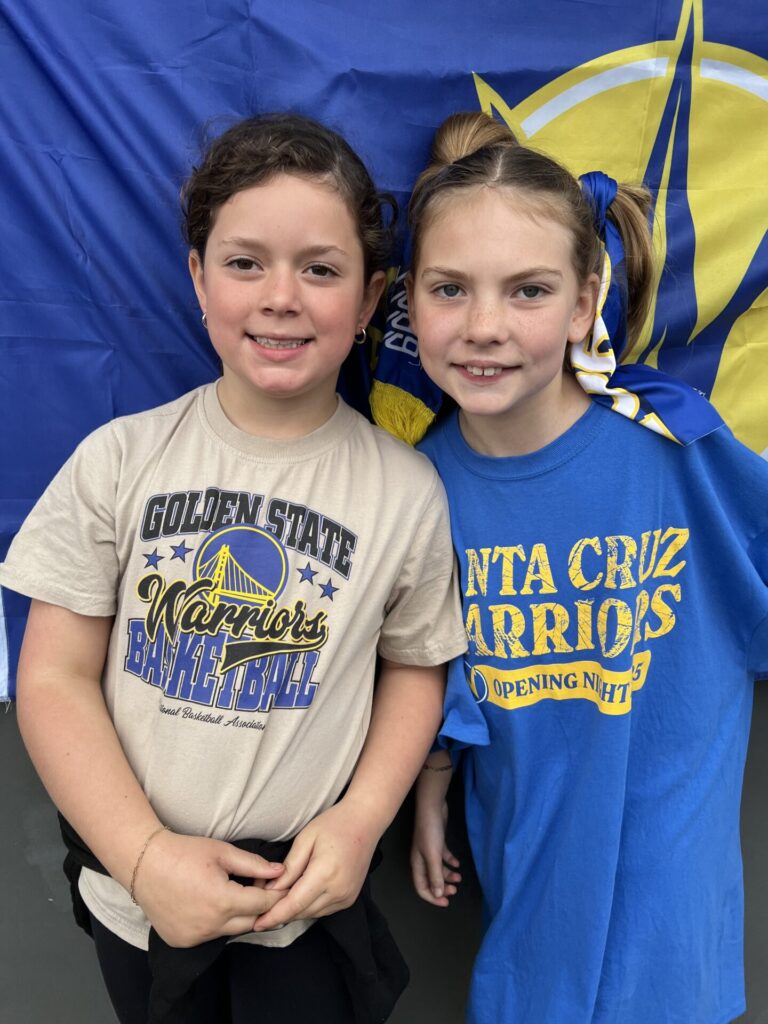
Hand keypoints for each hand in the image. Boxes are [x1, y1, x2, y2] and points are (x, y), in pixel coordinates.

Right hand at [132, 831, 286, 946]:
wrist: (145, 864)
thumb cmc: (185, 853)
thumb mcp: (223, 852)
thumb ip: (254, 865)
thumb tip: (280, 872)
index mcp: (223, 902)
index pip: (263, 905)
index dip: (275, 894)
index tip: (281, 885)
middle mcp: (210, 926)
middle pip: (251, 922)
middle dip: (260, 907)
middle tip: (258, 887)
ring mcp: (195, 938)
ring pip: (231, 931)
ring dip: (238, 916)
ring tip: (235, 893)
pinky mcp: (182, 942)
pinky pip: (210, 936)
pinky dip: (218, 923)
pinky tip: (211, 904)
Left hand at [252, 799, 378, 930]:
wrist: (366, 820)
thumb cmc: (335, 823)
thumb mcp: (305, 839)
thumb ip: (288, 867)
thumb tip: (270, 890)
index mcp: (325, 874)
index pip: (293, 904)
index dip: (274, 916)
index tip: (257, 924)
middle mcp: (338, 890)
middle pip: (301, 912)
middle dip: (280, 913)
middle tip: (261, 908)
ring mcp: (346, 897)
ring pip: (312, 914)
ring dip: (294, 910)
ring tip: (278, 900)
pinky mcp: (350, 898)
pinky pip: (323, 910)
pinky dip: (308, 907)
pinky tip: (299, 896)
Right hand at [411, 786, 460, 907]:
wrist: (432, 807)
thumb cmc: (430, 832)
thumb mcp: (433, 855)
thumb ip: (435, 875)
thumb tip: (437, 893)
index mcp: (417, 865)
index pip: (422, 888)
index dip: (432, 897)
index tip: (446, 902)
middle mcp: (422, 860)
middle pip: (431, 880)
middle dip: (442, 887)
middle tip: (455, 891)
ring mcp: (429, 851)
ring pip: (438, 869)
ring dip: (448, 875)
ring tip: (459, 877)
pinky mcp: (437, 842)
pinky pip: (443, 857)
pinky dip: (450, 862)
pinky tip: (457, 863)